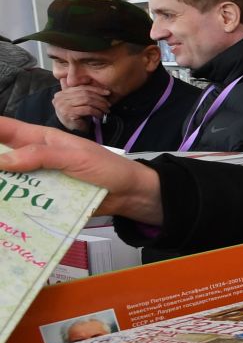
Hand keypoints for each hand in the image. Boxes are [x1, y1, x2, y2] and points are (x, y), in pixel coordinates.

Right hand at [0, 117, 164, 223]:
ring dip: (2, 188)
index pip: (7, 130)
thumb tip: (3, 159)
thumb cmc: (107, 168)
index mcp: (41, 140)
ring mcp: (39, 180)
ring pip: (9, 182)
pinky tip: (4, 212)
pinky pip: (23, 202)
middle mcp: (35, 159)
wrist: (129, 195)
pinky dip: (12, 206)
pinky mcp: (45, 200)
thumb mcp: (75, 156)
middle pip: (2, 159)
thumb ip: (41, 155)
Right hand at [51, 84, 111, 131]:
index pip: (81, 88)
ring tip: (106, 109)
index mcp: (61, 93)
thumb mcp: (78, 102)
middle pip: (85, 93)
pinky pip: (87, 109)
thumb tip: (91, 80)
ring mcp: (62, 105)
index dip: (95, 89)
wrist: (71, 132)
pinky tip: (100, 115)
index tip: (107, 92)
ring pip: (87, 100)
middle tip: (108, 104)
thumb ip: (81, 92)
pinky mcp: (68, 113)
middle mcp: (59, 98)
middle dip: (99, 98)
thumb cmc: (77, 117)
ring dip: (99, 105)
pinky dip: (96, 111)